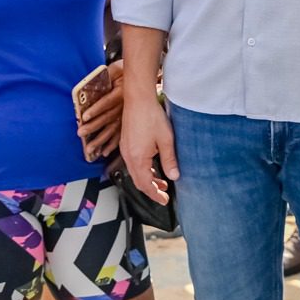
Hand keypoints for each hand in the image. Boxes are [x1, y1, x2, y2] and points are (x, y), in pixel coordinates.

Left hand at [78, 60, 125, 160]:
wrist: (141, 78)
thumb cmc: (126, 72)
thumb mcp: (116, 68)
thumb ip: (107, 75)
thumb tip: (95, 82)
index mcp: (121, 92)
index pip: (107, 102)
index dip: (96, 109)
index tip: (84, 116)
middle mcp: (124, 106)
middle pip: (107, 118)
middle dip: (93, 127)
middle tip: (81, 133)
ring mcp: (126, 115)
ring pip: (112, 129)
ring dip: (101, 140)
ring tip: (90, 148)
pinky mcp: (128, 121)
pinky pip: (120, 134)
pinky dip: (113, 144)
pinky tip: (105, 151)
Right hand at [119, 88, 178, 204]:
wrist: (138, 98)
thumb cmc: (151, 117)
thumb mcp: (166, 140)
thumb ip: (169, 160)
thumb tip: (174, 177)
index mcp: (137, 159)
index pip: (146, 185)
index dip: (155, 195)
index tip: (164, 201)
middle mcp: (128, 156)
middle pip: (138, 181)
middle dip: (151, 190)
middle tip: (163, 195)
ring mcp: (125, 149)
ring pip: (135, 172)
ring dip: (147, 179)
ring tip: (162, 182)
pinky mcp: (126, 142)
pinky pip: (133, 163)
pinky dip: (143, 169)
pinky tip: (152, 166)